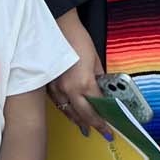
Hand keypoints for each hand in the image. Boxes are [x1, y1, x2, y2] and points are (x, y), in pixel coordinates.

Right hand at [51, 11, 111, 138]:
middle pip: (83, 115)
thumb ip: (99, 78)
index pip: (97, 108)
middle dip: (94, 125)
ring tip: (87, 128)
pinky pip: (58, 103)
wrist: (59, 27)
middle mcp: (69, 90)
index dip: (105, 119)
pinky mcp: (48, 85)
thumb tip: (102, 90)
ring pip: (68, 112)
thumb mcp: (96, 60)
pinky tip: (71, 113)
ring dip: (79, 121)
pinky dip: (67, 110)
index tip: (110, 127)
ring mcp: (56, 89)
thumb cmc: (78, 40)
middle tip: (103, 132)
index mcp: (84, 83)